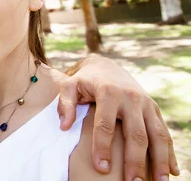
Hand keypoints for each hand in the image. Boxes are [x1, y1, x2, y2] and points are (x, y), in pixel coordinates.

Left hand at [58, 55, 178, 180]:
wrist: (106, 66)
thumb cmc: (85, 81)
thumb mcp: (70, 86)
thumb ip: (65, 104)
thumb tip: (64, 126)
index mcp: (108, 93)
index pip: (105, 125)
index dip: (103, 147)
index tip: (102, 168)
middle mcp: (131, 98)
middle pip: (136, 134)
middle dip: (136, 160)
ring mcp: (146, 104)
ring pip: (157, 135)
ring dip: (160, 160)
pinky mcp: (154, 109)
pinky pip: (164, 132)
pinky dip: (170, 152)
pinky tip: (172, 171)